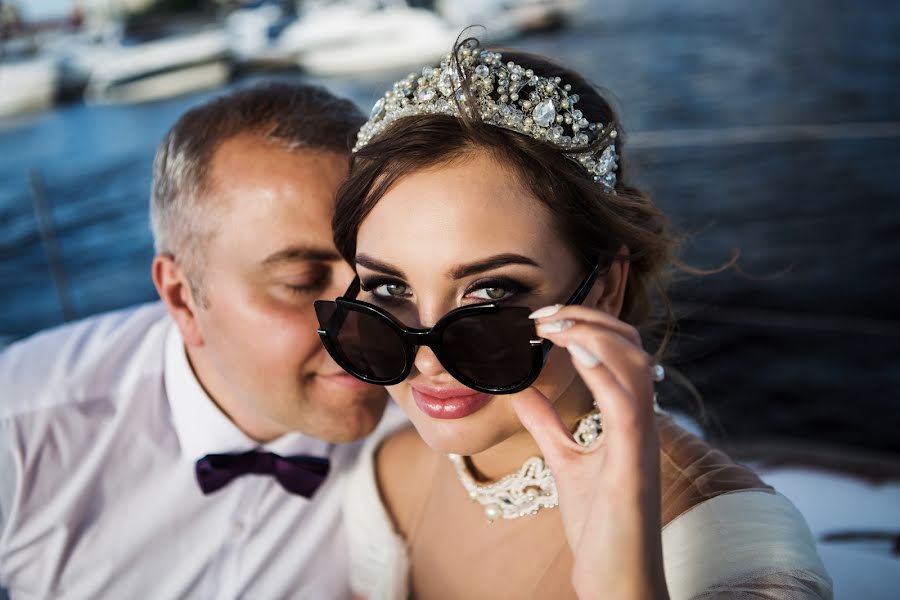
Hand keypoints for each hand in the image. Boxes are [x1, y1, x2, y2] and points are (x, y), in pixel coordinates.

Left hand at [512, 304, 668, 599]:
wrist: (615, 580)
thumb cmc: (599, 525)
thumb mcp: (564, 462)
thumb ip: (548, 425)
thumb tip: (523, 390)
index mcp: (627, 418)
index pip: (619, 352)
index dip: (587, 325)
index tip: (545, 317)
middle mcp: (641, 421)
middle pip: (631, 346)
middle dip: (590, 318)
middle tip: (545, 313)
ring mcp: (640, 439)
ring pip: (635, 365)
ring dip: (593, 334)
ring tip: (554, 323)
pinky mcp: (633, 462)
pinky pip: (626, 403)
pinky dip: (603, 371)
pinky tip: (576, 351)